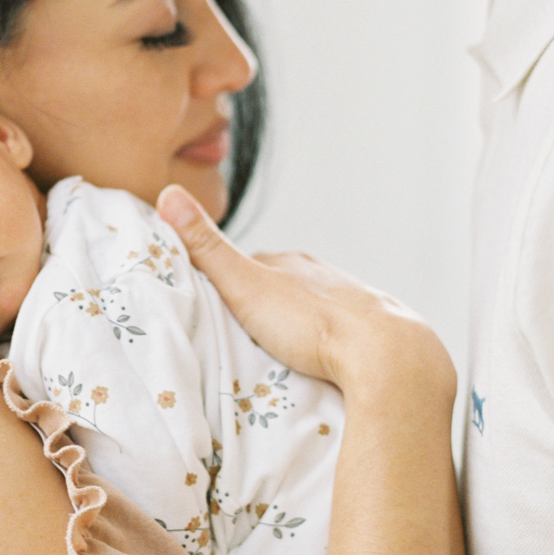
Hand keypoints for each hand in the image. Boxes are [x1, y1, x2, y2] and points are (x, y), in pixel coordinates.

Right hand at [156, 186, 454, 401]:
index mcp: (292, 263)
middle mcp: (324, 275)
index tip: (213, 304)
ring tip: (283, 353)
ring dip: (300, 326)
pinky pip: (344, 334)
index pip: (251, 264)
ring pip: (316, 309)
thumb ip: (207, 248)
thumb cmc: (311, 323)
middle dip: (267, 306)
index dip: (229, 283)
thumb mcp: (245, 285)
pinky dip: (329, 343)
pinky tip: (324, 361)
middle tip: (246, 335)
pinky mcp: (375, 332)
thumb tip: (168, 193)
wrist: (385, 356)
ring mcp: (353, 302)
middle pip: (285, 286)